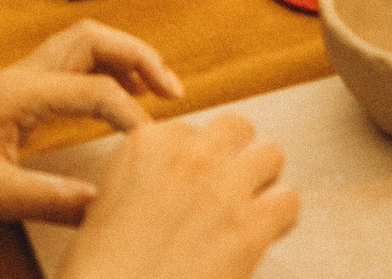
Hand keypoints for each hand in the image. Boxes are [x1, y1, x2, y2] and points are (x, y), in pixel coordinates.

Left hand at [0, 20, 184, 241]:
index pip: (94, 87)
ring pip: (78, 50)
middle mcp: (18, 79)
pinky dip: (99, 78)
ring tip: (157, 92)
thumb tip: (111, 205)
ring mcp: (13, 88)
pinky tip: (113, 107)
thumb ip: (55, 201)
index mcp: (18, 93)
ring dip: (121, 61)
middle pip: (91, 40)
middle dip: (138, 55)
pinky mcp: (9, 105)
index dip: (133, 114)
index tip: (155, 148)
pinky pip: (65, 73)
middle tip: (174, 90)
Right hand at [60, 114, 297, 278]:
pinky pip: (289, 200)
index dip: (198, 160)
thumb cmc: (101, 271)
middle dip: (238, 155)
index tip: (195, 181)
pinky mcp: (251, 226)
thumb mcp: (105, 209)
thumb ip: (142, 184)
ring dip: (264, 180)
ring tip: (254, 207)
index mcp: (145, 145)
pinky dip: (282, 217)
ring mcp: (224, 187)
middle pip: (237, 128)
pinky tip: (267, 233)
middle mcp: (188, 154)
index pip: (192, 130)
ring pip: (272, 155)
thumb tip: (165, 193)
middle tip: (232, 186)